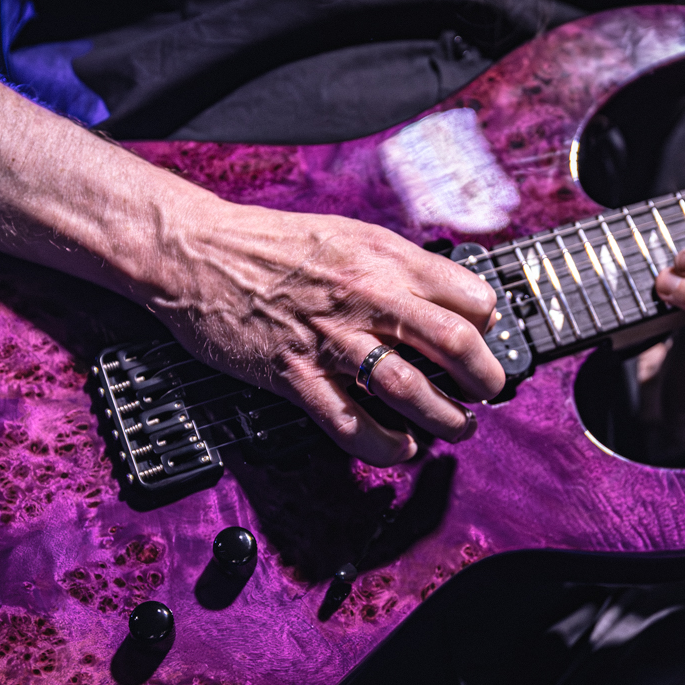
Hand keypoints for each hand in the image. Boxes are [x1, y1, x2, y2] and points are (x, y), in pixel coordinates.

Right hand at [140, 197, 506, 466]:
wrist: (197, 252)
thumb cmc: (272, 244)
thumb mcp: (349, 235)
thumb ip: (396, 267)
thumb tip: (444, 301)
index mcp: (386, 257)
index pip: (470, 296)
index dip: (488, 325)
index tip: (484, 341)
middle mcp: (367, 297)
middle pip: (455, 344)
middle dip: (485, 378)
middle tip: (486, 392)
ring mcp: (331, 340)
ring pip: (411, 391)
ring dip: (446, 420)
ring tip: (456, 428)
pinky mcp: (296, 376)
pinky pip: (352, 425)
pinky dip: (386, 447)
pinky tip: (400, 448)